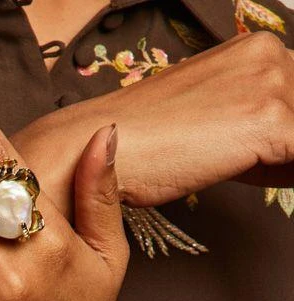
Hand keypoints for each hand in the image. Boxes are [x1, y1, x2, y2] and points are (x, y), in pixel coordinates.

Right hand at [12, 31, 293, 219]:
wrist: (87, 152)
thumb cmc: (134, 147)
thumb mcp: (203, 127)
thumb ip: (247, 130)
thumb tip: (285, 155)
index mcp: (253, 50)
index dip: (290, 140)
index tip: (277, 169)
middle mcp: (267, 55)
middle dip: (291, 151)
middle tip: (268, 178)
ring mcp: (271, 86)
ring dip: (289, 169)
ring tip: (256, 183)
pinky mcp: (270, 123)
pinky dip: (290, 179)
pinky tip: (271, 189)